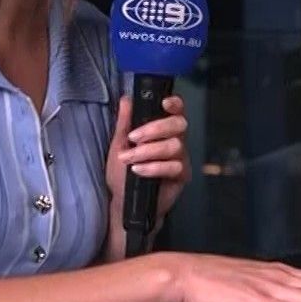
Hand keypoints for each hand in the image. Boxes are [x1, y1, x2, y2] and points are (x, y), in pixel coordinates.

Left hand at [106, 93, 188, 255]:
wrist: (123, 202)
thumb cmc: (122, 174)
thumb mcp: (118, 145)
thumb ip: (124, 123)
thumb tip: (127, 99)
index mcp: (162, 130)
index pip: (176, 111)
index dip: (175, 104)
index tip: (163, 103)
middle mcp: (175, 141)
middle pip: (179, 125)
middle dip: (154, 129)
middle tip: (133, 139)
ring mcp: (180, 159)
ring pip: (175, 146)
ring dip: (148, 151)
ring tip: (130, 160)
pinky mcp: (182, 176)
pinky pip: (174, 166)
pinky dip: (153, 167)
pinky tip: (139, 171)